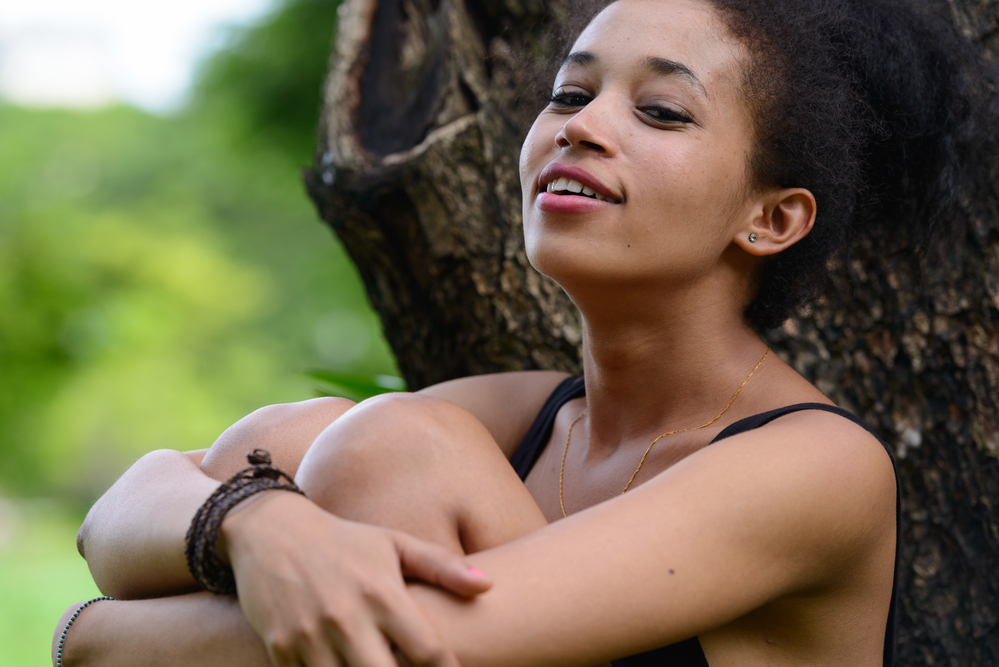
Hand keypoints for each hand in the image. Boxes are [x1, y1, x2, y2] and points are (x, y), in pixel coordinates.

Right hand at [220, 491, 490, 666]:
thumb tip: (489, 586)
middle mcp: (348, 618)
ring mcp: (311, 637)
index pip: (428, 650)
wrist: (270, 531)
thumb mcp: (394, 543)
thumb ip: (441, 566)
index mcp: (382, 593)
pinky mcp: (281, 649)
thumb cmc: (345, 541)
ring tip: (379, 666)